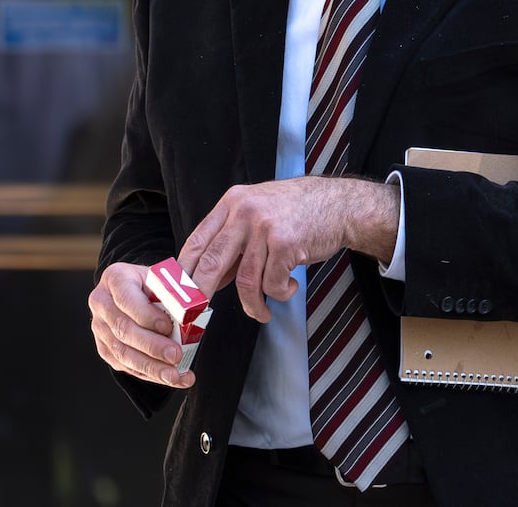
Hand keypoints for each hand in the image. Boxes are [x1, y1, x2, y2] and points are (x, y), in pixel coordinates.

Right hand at [89, 261, 195, 388]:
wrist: (138, 291)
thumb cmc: (154, 284)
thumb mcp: (163, 279)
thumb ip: (172, 293)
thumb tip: (190, 314)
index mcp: (115, 278)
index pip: (127, 299)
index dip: (147, 315)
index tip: (168, 327)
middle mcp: (102, 302)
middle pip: (123, 329)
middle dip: (152, 346)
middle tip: (176, 355)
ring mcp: (100, 327)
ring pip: (123, 352)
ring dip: (151, 367)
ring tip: (175, 375)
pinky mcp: (105, 348)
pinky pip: (126, 366)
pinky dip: (150, 374)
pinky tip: (172, 378)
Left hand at [179, 176, 398, 322]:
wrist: (339, 204)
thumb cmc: (297, 212)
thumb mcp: (257, 213)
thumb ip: (232, 240)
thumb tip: (207, 278)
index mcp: (232, 203)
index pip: (196, 241)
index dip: (184, 272)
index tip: (178, 295)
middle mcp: (244, 211)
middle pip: (211, 262)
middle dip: (201, 295)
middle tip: (197, 315)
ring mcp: (264, 227)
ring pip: (245, 280)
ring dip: (253, 304)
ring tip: (262, 312)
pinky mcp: (286, 243)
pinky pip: (273, 283)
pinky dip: (281, 293)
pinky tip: (290, 286)